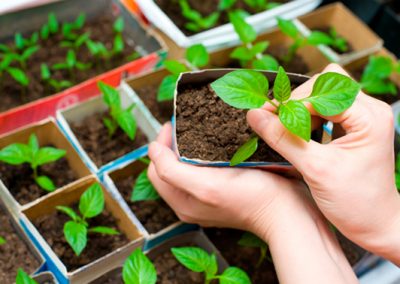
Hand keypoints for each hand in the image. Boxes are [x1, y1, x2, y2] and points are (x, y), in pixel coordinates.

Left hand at [148, 123, 356, 282]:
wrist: (287, 212)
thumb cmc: (251, 198)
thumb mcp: (206, 186)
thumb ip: (171, 171)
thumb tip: (151, 149)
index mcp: (181, 201)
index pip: (156, 167)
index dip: (162, 143)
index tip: (175, 124)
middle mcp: (191, 201)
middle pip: (169, 166)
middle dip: (173, 142)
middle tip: (186, 124)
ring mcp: (207, 196)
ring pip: (186, 165)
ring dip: (188, 145)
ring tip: (199, 129)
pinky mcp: (223, 190)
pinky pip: (203, 168)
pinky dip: (204, 152)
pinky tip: (216, 142)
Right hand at [247, 64, 399, 264]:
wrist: (375, 224)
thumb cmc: (355, 202)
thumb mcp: (315, 170)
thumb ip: (283, 139)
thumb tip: (254, 115)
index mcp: (369, 117)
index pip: (322, 91)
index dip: (291, 102)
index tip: (266, 116)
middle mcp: (369, 110)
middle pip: (324, 84)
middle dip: (297, 102)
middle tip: (276, 123)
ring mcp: (363, 118)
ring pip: (323, 94)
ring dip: (301, 110)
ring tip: (289, 133)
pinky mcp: (355, 127)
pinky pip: (326, 109)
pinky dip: (308, 118)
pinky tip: (300, 135)